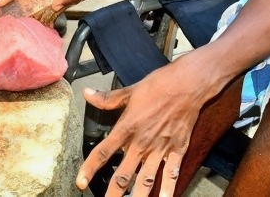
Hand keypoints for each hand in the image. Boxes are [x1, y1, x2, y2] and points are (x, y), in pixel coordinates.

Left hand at [76, 57, 216, 196]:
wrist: (188, 83)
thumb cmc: (160, 84)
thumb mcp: (130, 90)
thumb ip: (108, 98)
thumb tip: (87, 94)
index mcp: (127, 127)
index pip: (104, 152)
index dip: (90, 168)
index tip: (81, 182)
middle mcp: (142, 142)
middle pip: (123, 174)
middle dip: (112, 194)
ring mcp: (160, 148)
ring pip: (145, 180)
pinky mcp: (177, 150)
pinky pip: (170, 174)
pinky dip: (167, 189)